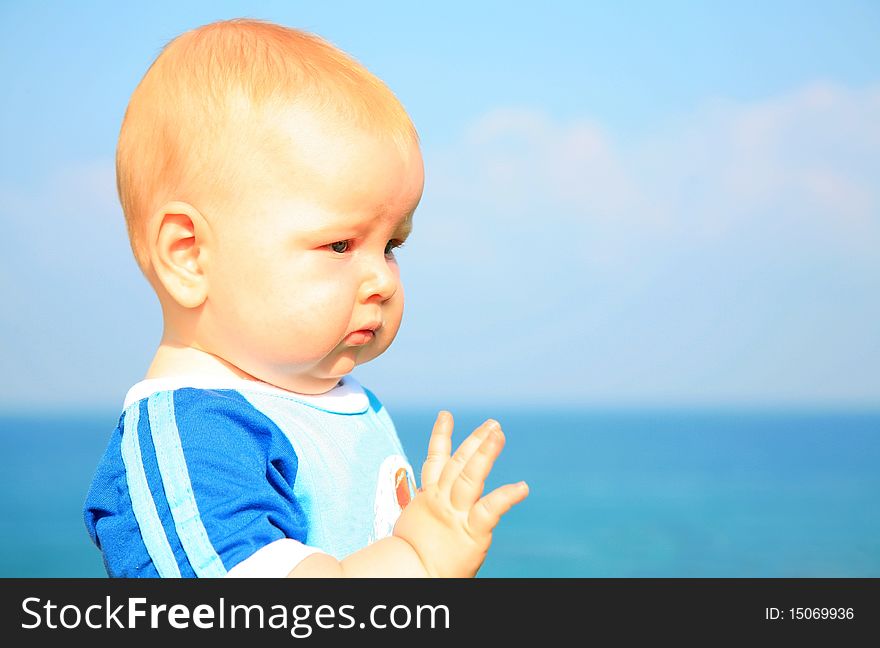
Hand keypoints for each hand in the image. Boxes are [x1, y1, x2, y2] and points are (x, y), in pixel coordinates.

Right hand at [392, 411, 528, 576]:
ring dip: (484, 453)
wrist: (411, 576)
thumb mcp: (418, 523)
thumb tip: (424, 495)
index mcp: (430, 497)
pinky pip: (490, 510)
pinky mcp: (472, 532)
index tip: (446, 415)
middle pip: (458, 463)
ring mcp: (456, 513)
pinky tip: (522, 487)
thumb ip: (426, 505)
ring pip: (470, 476)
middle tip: (493, 424)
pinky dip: (506, 497)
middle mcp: (442, 500)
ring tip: (498, 434)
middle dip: (475, 441)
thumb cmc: (413, 557)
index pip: (435, 460)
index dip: (441, 436)